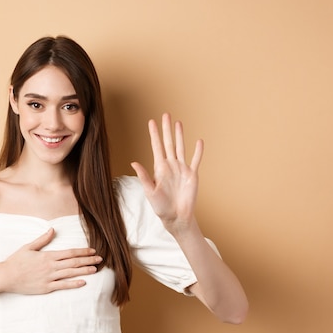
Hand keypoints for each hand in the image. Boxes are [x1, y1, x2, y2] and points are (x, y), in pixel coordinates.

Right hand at [1, 228, 101, 293]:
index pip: (69, 253)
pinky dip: (73, 284)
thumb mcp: (28, 247)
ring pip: (70, 274)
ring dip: (84, 271)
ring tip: (95, 269)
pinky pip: (63, 286)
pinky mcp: (46, 288)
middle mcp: (51, 266)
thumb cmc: (16, 261)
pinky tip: (83, 282)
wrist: (6, 276)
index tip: (92, 251)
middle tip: (100, 259)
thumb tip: (52, 229)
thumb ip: (43, 239)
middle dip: (88, 260)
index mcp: (48, 255)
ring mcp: (49, 278)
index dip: (82, 252)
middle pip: (73, 263)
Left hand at [130, 113, 203, 229]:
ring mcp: (182, 169)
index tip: (151, 121)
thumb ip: (143, 176)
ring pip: (181, 148)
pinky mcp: (192, 175)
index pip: (156, 147)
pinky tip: (199, 141)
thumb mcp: (150, 191)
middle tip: (166, 115)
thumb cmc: (161, 207)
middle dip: (166, 129)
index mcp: (159, 168)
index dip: (154, 134)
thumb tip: (134, 162)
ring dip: (180, 135)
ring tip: (178, 123)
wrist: (176, 217)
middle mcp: (170, 166)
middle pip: (169, 143)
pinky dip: (198, 151)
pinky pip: (195, 160)